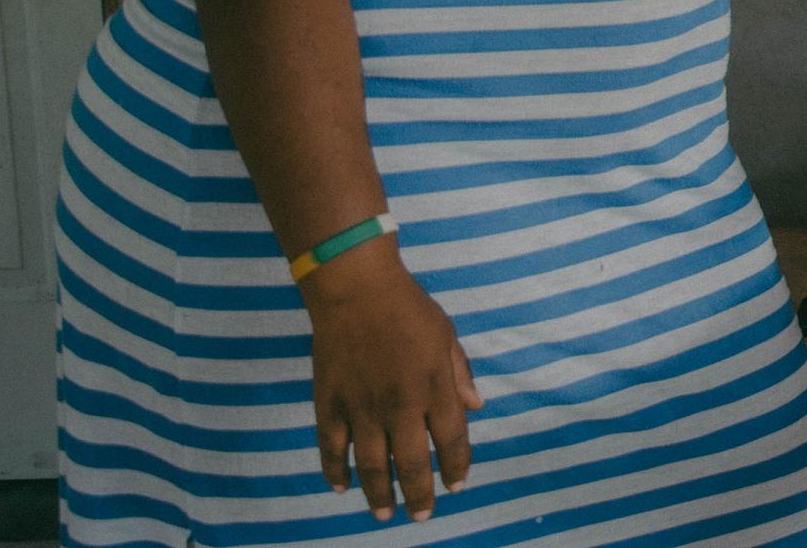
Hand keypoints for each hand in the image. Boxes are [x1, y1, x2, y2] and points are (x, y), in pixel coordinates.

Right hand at [303, 245, 481, 521]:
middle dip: (420, 495)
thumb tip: (476, 407)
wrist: (357, 290)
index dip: (456, 466)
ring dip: (379, 494)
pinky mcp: (330, 404)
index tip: (457, 485)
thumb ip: (460, 374)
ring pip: (372, 465)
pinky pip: (332, 449)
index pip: (452, 440)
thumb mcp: (447, 336)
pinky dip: (336, 471)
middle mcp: (400, 405)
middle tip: (421, 516)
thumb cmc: (409, 309)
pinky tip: (343, 487)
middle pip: (413, 464)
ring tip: (385, 513)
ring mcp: (362, 408)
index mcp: (434, 388)